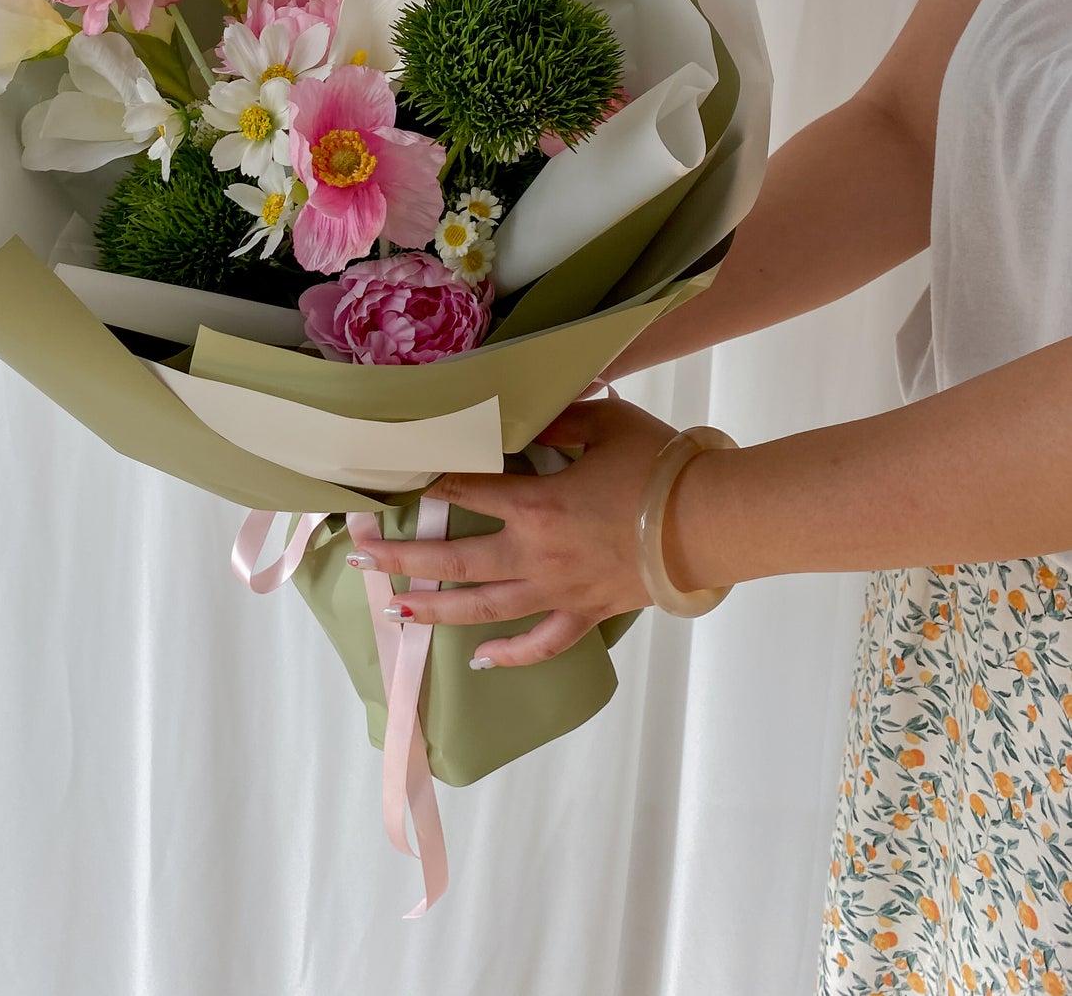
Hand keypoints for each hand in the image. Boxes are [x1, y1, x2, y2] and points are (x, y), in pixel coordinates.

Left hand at [356, 398, 680, 667]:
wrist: (712, 523)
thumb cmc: (660, 468)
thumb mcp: (605, 424)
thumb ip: (559, 418)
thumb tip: (526, 412)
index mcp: (536, 504)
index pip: (465, 490)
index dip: (425, 482)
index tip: (389, 480)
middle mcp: (536, 554)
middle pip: (454, 560)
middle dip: (401, 557)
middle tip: (360, 557)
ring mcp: (559, 591)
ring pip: (483, 609)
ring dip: (435, 610)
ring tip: (395, 609)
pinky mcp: (585, 614)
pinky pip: (541, 644)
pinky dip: (509, 656)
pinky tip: (479, 661)